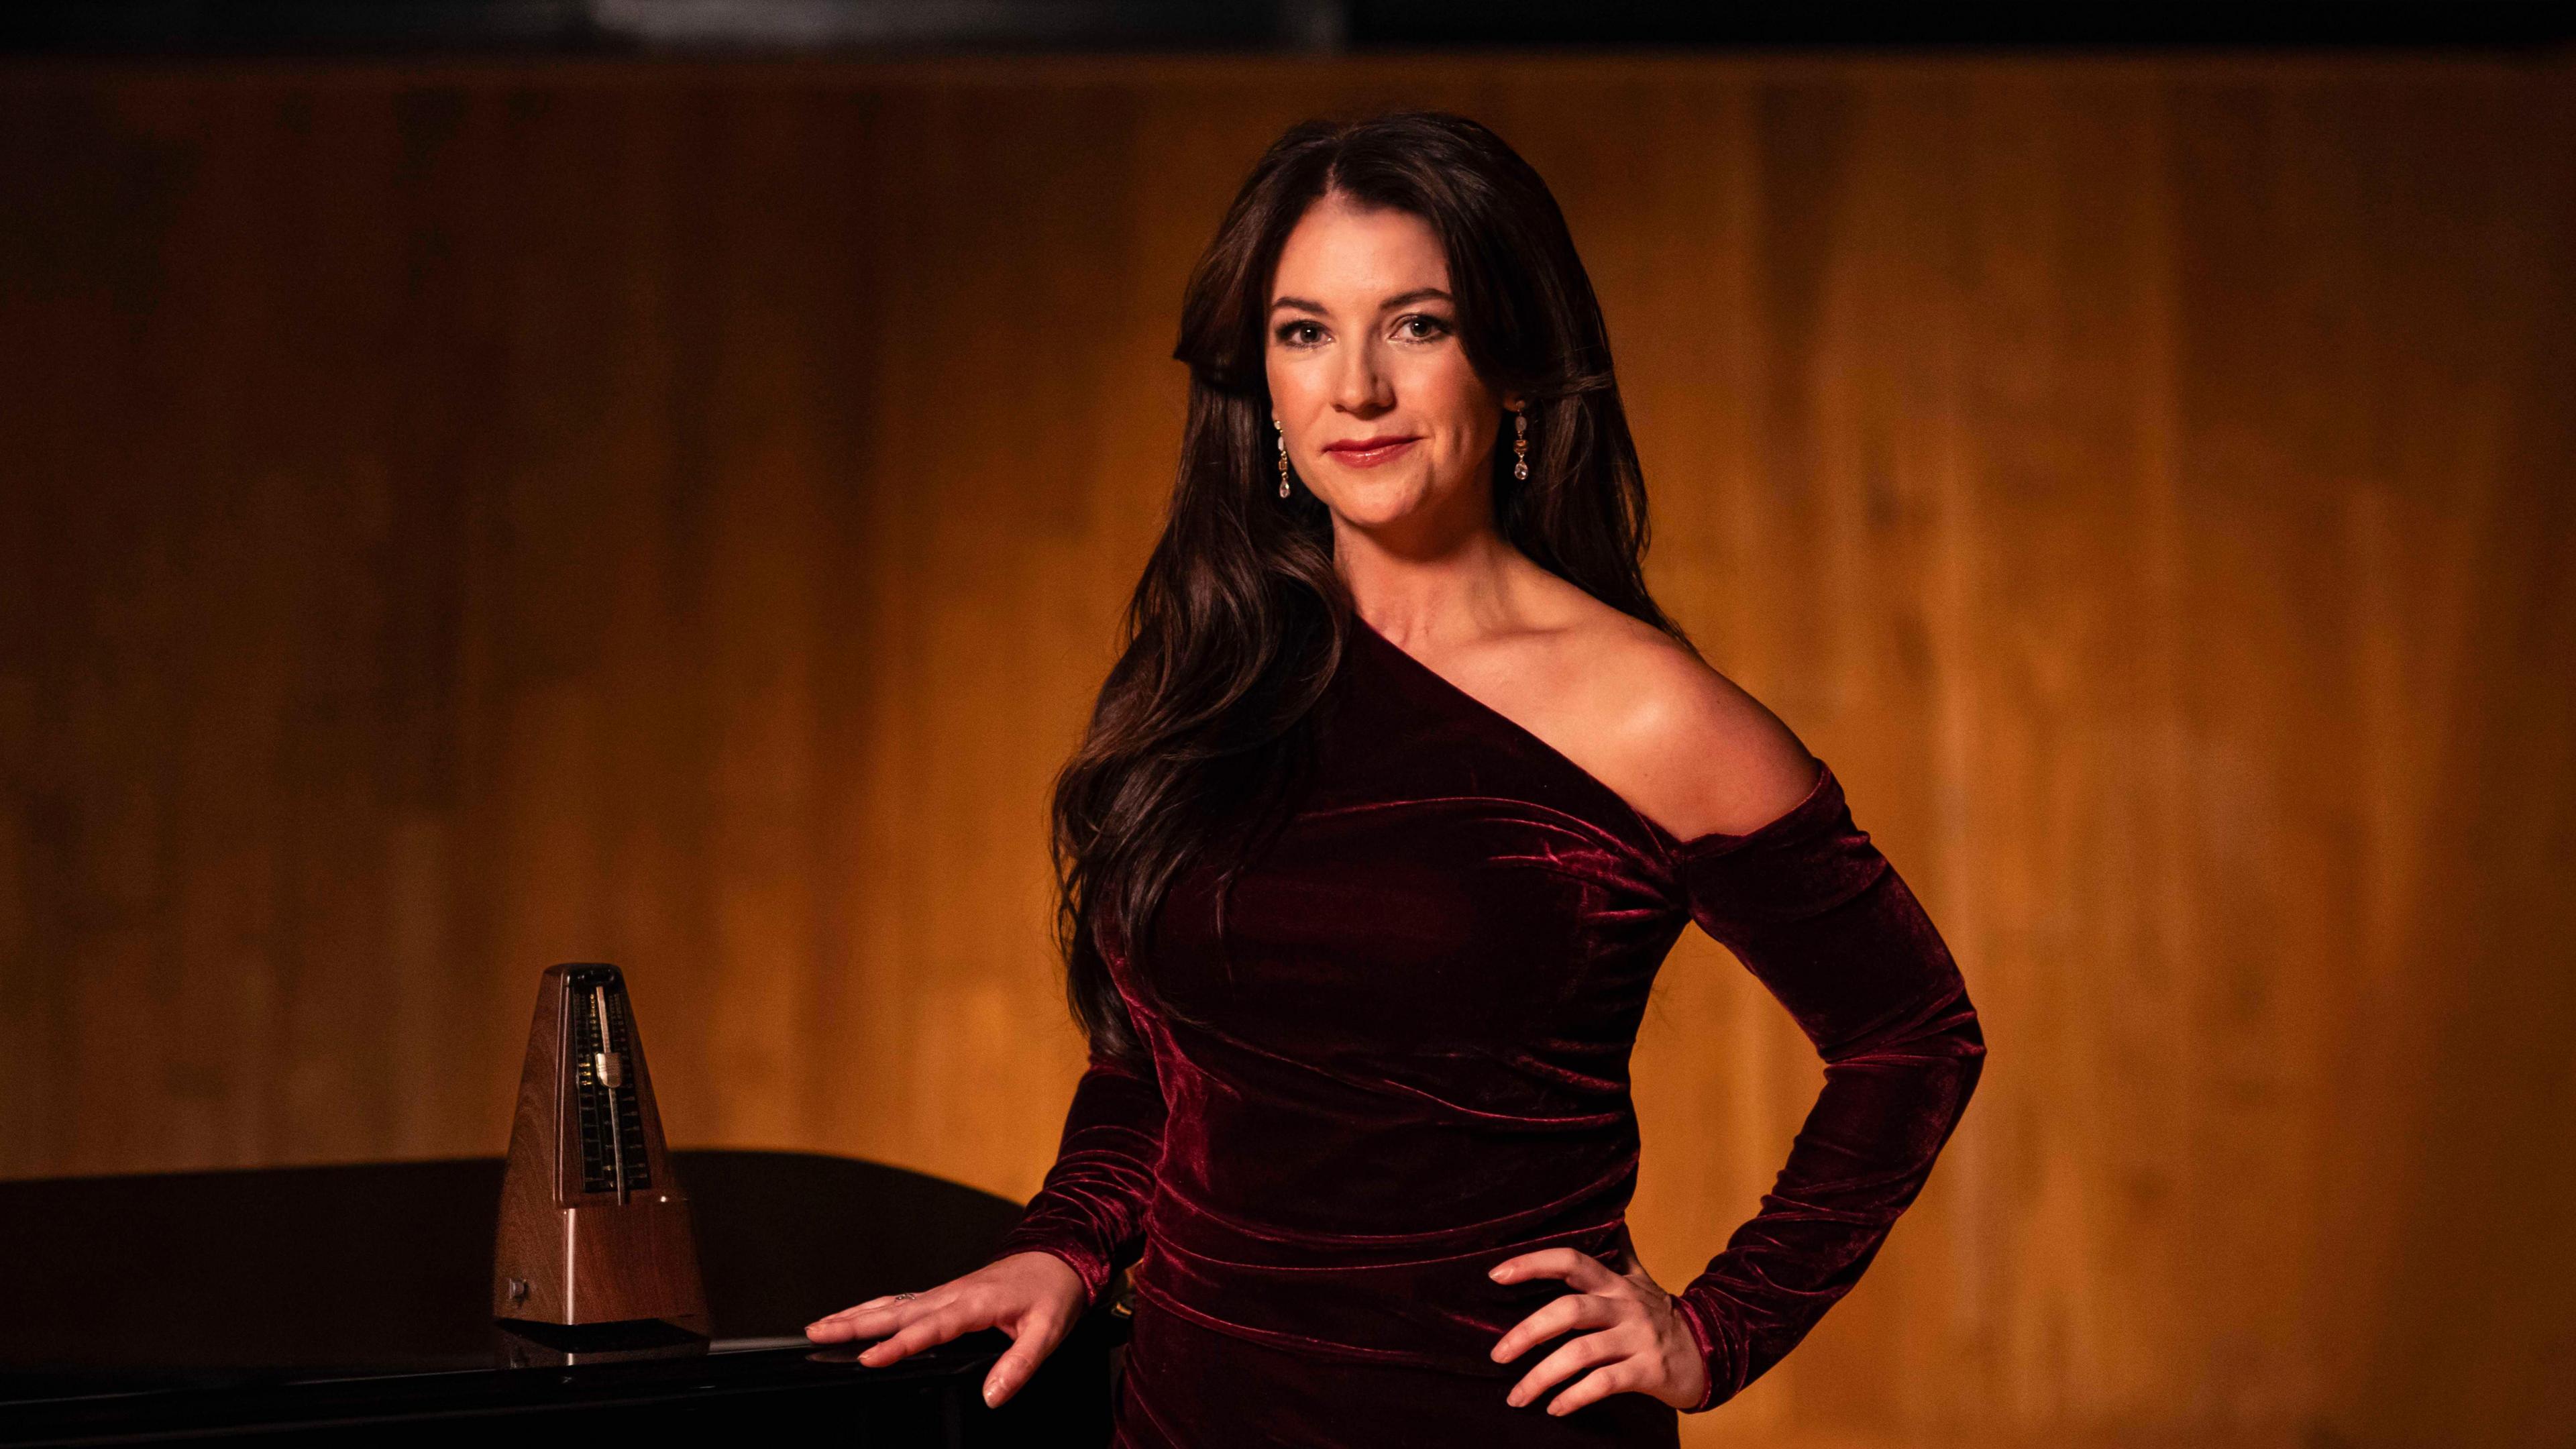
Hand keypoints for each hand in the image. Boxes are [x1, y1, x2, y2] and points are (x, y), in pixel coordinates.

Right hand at [805, 1250, 1087, 1408]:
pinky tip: (859, 1317)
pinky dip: (875, 1309)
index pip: (929, 1329)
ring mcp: (946, 1293)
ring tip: (820, 1327)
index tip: (870, 1360)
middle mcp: (953, 1294)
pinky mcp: (946, 1295)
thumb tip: (993, 1395)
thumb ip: (1020, 1364)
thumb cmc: (1053, 1291)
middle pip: (896, 1312)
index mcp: (975, 1303)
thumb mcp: (1048, 1331)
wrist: (1060, 1258)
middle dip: (854, 1324)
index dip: (898, 1346)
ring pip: (893, 1304)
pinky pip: (903, 1302)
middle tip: (818, 1334)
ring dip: (855, 1314)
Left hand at [1486, 1234, 1709, 1415]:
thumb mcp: (1641, 1281)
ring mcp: (1637, 1339)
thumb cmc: (1661, 1316)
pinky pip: (1604, 1384)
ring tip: (1516, 1396)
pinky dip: (1574, 1397)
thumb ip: (1620, 1253)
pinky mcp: (1648, 1371)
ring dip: (1542, 1377)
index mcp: (1615, 1283)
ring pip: (1581, 1353)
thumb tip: (1610, 1217)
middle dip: (1527, 1333)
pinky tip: (1553, 1408)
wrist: (1710, 1352)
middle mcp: (1625, 1306)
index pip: (1570, 1262)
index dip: (1532, 1263)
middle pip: (1569, 1310)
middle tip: (1497, 1356)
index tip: (1495, 1275)